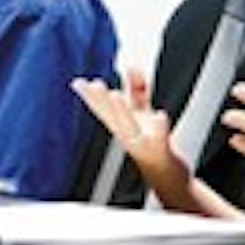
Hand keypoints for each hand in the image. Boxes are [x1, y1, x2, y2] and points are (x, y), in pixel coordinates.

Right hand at [71, 68, 186, 181]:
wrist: (166, 178)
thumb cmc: (151, 143)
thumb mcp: (142, 114)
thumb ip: (137, 90)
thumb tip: (131, 66)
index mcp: (121, 125)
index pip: (103, 109)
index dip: (90, 96)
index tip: (78, 83)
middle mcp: (127, 135)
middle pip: (111, 117)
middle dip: (101, 101)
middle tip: (94, 85)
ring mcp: (142, 144)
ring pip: (129, 127)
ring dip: (121, 112)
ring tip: (115, 94)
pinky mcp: (161, 151)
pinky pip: (159, 139)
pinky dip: (158, 127)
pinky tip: (159, 115)